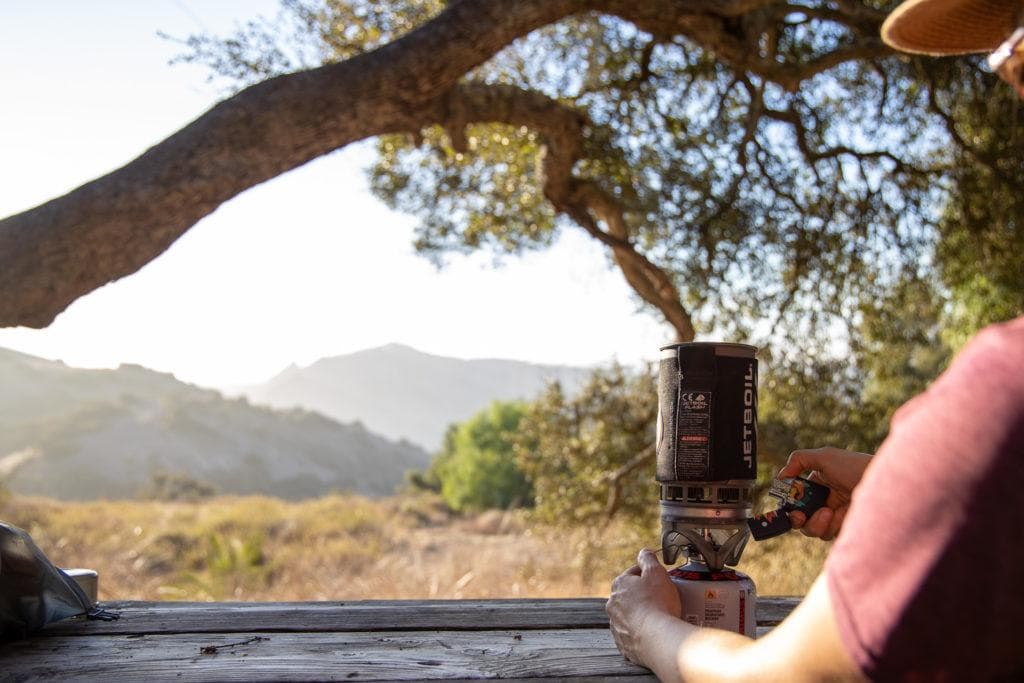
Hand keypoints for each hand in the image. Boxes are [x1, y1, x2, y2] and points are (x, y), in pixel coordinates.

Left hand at [606, 548, 680, 666]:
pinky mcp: (623, 644)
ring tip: (660, 618)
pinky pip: (633, 635)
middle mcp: (612, 605)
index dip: (649, 575)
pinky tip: (654, 633)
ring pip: (630, 616)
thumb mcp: (656, 572)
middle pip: (631, 595)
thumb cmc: (658, 603)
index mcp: (619, 585)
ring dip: (642, 615)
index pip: (634, 573)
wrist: (658, 638)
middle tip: (662, 599)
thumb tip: (644, 552)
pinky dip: (642, 633)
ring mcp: (616, 625)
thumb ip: (648, 558)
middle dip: (644, 596)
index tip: (660, 580)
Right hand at [778, 446, 872, 540]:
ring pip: (812, 530)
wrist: (885, 485)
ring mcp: (835, 516)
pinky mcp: (845, 528)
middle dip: (798, 519)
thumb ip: (799, 460)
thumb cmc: (856, 467)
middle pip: (800, 519)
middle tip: (800, 517)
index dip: (789, 506)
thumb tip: (780, 477)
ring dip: (815, 523)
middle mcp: (824, 501)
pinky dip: (830, 526)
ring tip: (828, 512)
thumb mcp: (825, 456)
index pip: (795, 500)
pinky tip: (840, 515)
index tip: (789, 508)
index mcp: (817, 484)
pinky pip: (828, 535)